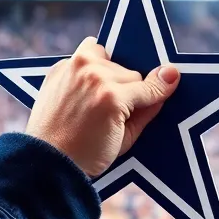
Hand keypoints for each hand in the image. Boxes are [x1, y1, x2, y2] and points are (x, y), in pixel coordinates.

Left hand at [25, 37, 178, 176]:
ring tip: (100, 98)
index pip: (147, 86)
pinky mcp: (58, 68)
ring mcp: (73, 69)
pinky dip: (90, 68)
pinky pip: (86, 56)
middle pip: (130, 73)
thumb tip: (167, 83)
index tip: (171, 81)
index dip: (159, 88)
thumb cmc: (88, 155)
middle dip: (129, 89)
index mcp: (112, 97)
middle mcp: (93, 76)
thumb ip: (149, 109)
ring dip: (110, 75)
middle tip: (117, 110)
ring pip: (109, 59)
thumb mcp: (126, 139)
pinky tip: (85, 89)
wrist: (46, 161)